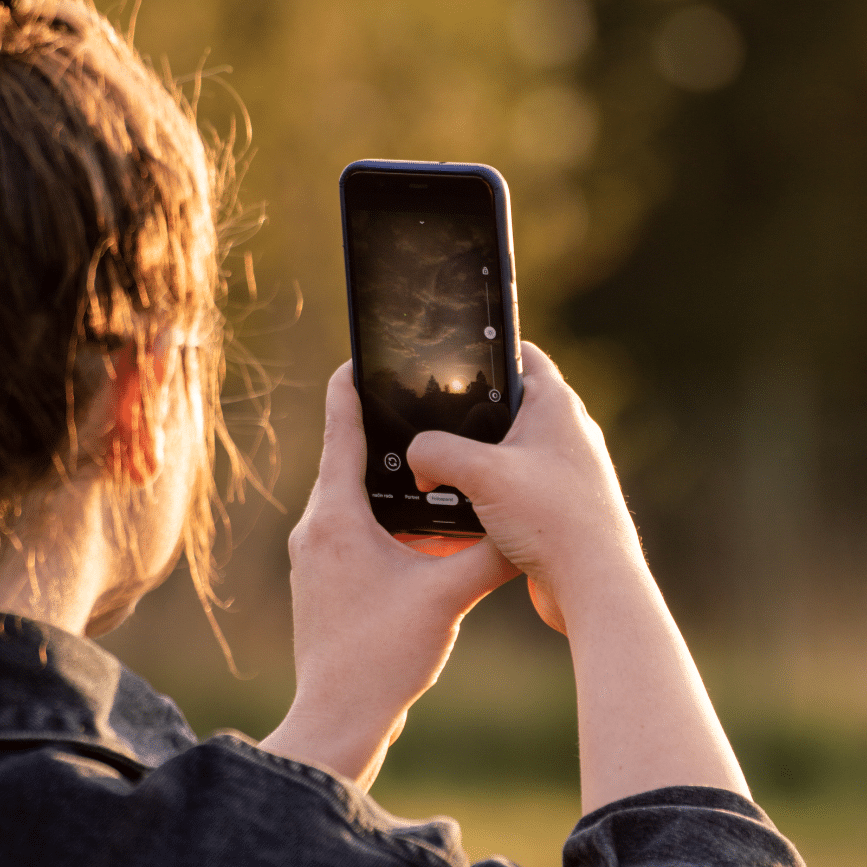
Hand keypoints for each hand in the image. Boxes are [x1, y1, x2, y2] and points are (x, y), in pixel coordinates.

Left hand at [261, 361, 516, 788]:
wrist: (339, 717)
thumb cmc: (381, 655)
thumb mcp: (446, 595)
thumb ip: (488, 555)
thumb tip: (524, 527)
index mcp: (337, 515)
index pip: (339, 428)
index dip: (350, 384)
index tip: (363, 355)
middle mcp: (317, 527)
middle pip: (347, 458)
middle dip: (383, 434)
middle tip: (419, 407)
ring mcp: (316, 555)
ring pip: (352, 497)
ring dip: (387, 481)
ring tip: (430, 465)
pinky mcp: (324, 579)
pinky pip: (353, 529)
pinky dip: (384, 518)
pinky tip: (419, 530)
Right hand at [409, 343, 750, 808]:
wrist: (594, 586)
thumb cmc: (553, 519)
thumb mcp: (481, 474)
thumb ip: (436, 452)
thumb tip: (416, 458)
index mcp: (556, 405)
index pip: (522, 354)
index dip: (488, 349)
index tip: (455, 359)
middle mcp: (567, 432)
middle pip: (510, 404)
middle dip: (472, 415)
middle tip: (435, 426)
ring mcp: (566, 469)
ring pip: (512, 448)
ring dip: (480, 459)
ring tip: (444, 473)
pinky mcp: (560, 502)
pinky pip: (519, 484)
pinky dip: (493, 490)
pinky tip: (467, 508)